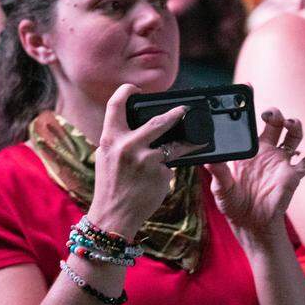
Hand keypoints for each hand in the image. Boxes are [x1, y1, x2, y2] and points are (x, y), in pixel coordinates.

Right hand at [89, 84, 202, 238]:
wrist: (113, 216)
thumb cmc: (110, 186)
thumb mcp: (107, 158)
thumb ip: (120, 141)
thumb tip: (141, 128)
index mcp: (109, 139)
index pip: (114, 105)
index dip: (126, 91)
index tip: (135, 89)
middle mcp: (126, 146)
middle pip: (157, 121)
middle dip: (175, 113)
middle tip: (184, 109)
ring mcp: (145, 160)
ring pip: (174, 144)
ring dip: (187, 142)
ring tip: (197, 139)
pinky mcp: (160, 174)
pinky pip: (171, 166)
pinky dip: (168, 170)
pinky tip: (160, 179)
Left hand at [206, 108, 304, 240]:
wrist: (250, 223)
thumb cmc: (233, 202)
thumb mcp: (220, 187)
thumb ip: (218, 172)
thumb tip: (208, 159)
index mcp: (247, 149)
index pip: (250, 122)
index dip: (250, 105)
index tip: (248, 87)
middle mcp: (265, 151)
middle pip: (275, 123)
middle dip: (275, 113)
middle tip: (269, 114)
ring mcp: (280, 162)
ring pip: (294, 136)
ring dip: (295, 126)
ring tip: (290, 123)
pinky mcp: (292, 175)